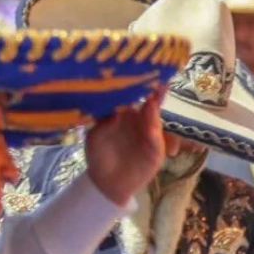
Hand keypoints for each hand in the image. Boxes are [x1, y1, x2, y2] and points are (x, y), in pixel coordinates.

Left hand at [84, 87, 167, 205]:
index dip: (138, 82)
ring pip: (156, 119)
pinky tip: (151, 132)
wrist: (108, 183)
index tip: (139, 70)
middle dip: (156, 90)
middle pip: (151, 101)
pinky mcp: (156, 150)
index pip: (133, 93)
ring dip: (155, 110)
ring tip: (154, 100)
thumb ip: (103, 125)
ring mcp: (151, 133)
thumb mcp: (95, 138)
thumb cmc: (99, 154)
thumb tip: (115, 113)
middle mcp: (141, 118)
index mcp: (125, 111)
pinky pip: (158, 141)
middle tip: (158, 80)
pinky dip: (156, 136)